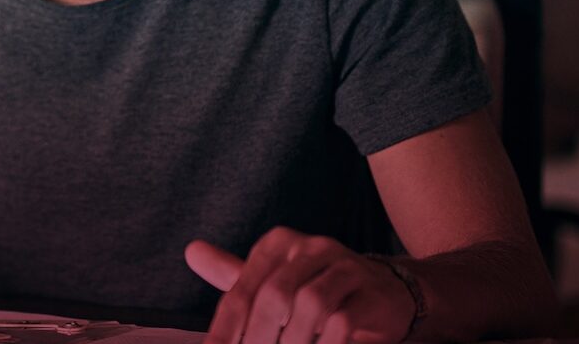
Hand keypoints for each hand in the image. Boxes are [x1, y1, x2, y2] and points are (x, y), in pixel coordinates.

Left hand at [185, 227, 413, 343]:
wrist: (386, 295)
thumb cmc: (317, 291)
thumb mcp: (274, 282)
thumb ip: (234, 276)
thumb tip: (191, 251)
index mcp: (279, 244)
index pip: (241, 290)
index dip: (224, 330)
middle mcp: (311, 247)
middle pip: (273, 296)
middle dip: (258, 337)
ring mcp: (345, 267)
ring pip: (309, 305)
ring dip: (293, 340)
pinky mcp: (371, 291)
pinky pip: (342, 320)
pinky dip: (324, 343)